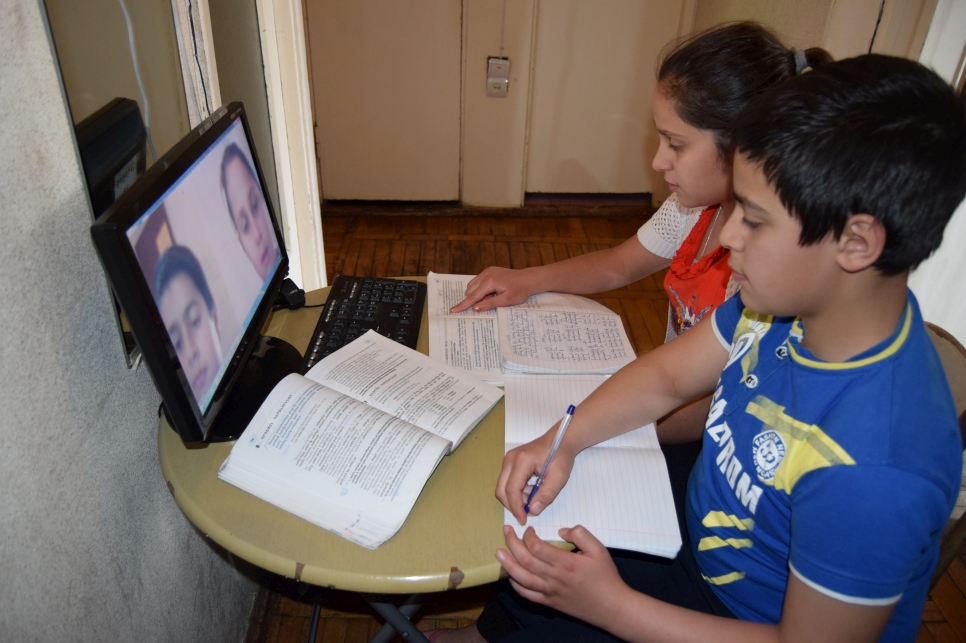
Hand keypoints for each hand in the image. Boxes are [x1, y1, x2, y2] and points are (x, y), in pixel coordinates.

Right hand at [449, 267, 536, 312]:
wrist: (528, 279)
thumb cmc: (520, 291)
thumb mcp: (506, 301)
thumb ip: (490, 304)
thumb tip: (475, 308)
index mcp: (490, 281)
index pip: (473, 296)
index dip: (463, 305)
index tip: (453, 310)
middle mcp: (486, 274)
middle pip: (470, 291)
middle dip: (476, 299)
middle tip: (492, 301)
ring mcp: (487, 271)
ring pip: (472, 286)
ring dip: (478, 294)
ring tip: (493, 295)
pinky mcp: (489, 270)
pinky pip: (477, 281)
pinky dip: (481, 288)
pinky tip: (492, 291)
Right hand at [496, 431, 574, 524]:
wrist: (560, 439)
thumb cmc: (561, 456)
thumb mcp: (559, 477)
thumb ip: (546, 494)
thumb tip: (532, 510)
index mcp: (522, 460)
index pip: (511, 489)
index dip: (516, 508)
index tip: (524, 520)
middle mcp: (510, 459)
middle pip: (501, 489)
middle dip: (513, 504)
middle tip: (529, 511)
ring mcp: (508, 460)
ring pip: (503, 487)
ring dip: (516, 498)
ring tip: (535, 496)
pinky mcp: (509, 462)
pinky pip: (507, 482)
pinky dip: (517, 491)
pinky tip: (531, 490)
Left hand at [496, 525, 629, 628]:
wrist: (612, 607)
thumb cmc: (606, 577)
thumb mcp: (599, 550)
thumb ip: (580, 534)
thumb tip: (562, 530)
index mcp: (566, 563)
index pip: (537, 548)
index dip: (528, 536)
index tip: (529, 528)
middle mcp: (554, 578)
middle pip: (525, 560)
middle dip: (512, 543)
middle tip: (506, 531)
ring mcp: (550, 592)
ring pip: (521, 578)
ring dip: (507, 564)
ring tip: (498, 552)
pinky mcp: (549, 603)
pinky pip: (527, 595)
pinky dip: (516, 585)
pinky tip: (510, 575)